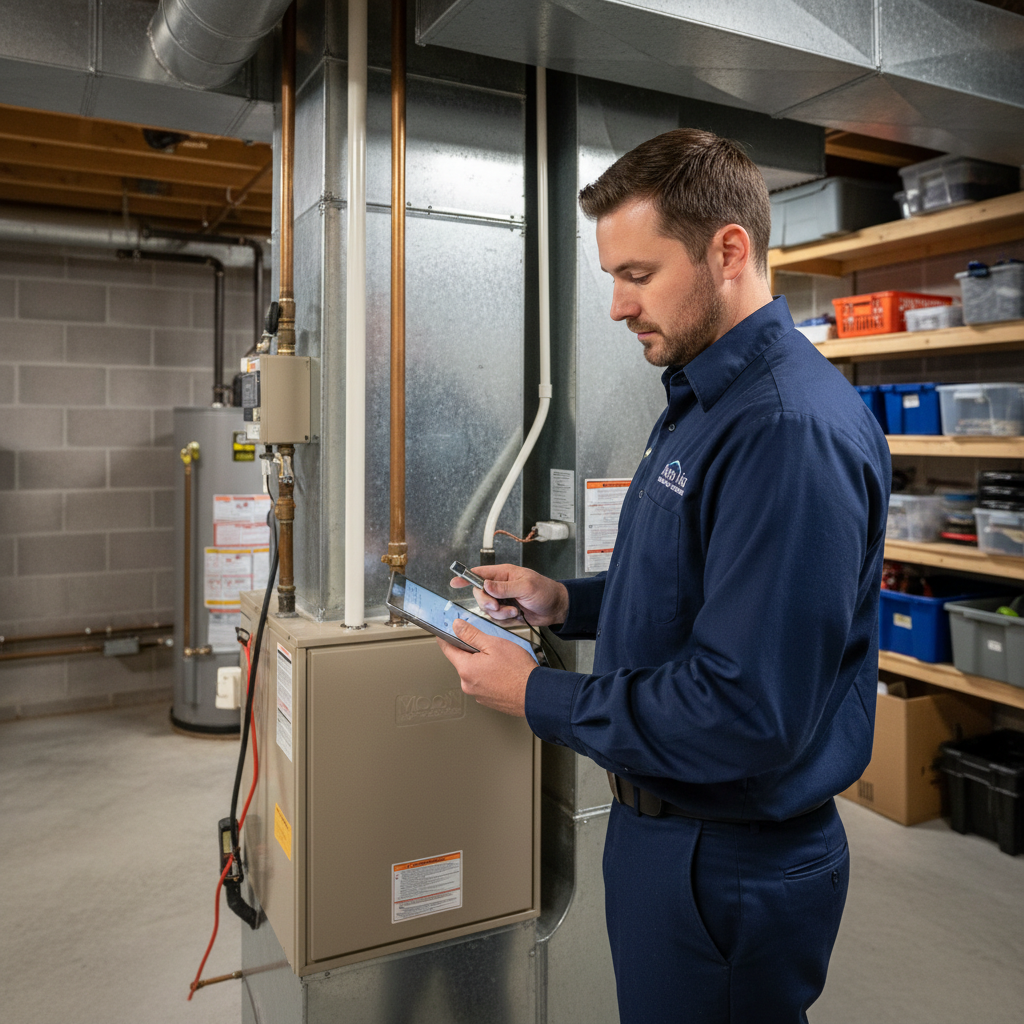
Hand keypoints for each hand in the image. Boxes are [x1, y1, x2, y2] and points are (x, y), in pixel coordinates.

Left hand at [437, 618, 536, 716]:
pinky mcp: (488, 700)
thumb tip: (457, 626)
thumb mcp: (494, 644)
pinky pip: (483, 683)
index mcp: (466, 669)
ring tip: (501, 662)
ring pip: (474, 672)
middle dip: (472, 652)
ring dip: (482, 665)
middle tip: (490, 647)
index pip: (447, 649)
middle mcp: (468, 684)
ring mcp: (477, 694)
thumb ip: (472, 635)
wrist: (535, 695)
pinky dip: (490, 676)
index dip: (446, 637)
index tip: (444, 632)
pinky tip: (503, 673)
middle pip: (462, 661)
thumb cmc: (518, 671)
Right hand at [449, 564, 568, 625]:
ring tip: (515, 610)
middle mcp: (501, 585)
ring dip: (501, 613)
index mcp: (504, 573)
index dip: (465, 577)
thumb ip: (505, 587)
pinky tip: (518, 615)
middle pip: (480, 594)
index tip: (454, 582)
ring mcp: (503, 599)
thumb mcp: (526, 587)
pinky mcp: (507, 611)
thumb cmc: (546, 591)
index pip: (479, 573)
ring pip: (488, 609)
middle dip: (488, 603)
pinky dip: (507, 619)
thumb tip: (486, 585)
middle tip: (498, 606)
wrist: (556, 608)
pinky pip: (497, 618)